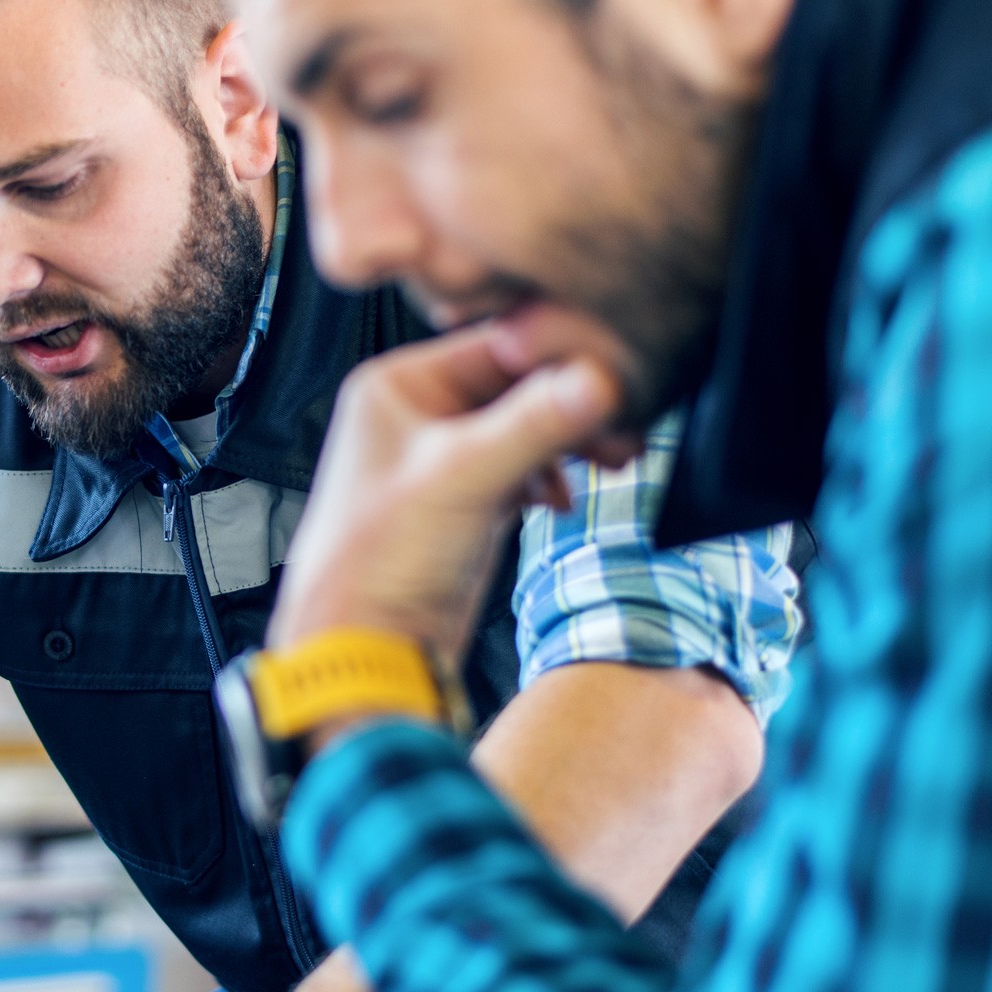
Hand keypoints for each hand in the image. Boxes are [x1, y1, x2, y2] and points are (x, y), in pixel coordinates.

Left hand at [272, 321, 617, 662]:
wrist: (366, 645)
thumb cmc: (376, 560)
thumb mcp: (463, 476)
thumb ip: (533, 423)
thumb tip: (599, 377)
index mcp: (397, 385)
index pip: (497, 346)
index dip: (560, 360)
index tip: (616, 378)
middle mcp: (417, 413)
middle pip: (517, 386)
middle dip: (572, 408)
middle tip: (625, 428)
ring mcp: (443, 456)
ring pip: (525, 427)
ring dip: (569, 442)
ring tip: (611, 461)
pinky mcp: (466, 498)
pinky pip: (523, 466)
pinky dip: (550, 477)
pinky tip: (561, 500)